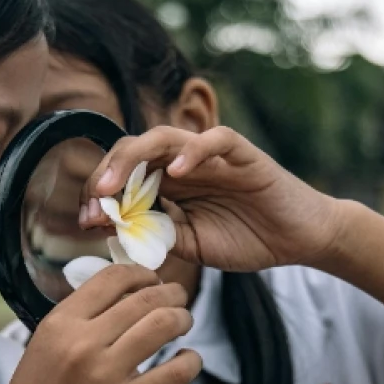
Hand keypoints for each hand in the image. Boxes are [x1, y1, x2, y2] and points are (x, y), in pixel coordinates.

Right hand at [0, 265, 201, 383]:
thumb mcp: (46, 342)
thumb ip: (82, 317)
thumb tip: (128, 294)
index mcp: (61, 322)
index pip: (113, 278)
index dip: (142, 273)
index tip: (154, 280)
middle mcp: (82, 343)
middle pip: (144, 298)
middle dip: (171, 293)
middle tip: (179, 298)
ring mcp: (105, 374)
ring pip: (163, 325)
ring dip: (182, 318)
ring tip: (183, 322)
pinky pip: (174, 373)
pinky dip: (190, 361)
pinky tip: (189, 360)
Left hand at [82, 126, 344, 271]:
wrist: (299, 240)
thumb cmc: (246, 239)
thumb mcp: (190, 246)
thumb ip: (157, 236)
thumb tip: (112, 231)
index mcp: (168, 182)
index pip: (123, 173)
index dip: (99, 192)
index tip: (84, 220)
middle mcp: (184, 162)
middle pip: (134, 149)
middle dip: (106, 173)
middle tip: (92, 201)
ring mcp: (212, 154)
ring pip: (164, 137)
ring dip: (133, 158)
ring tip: (114, 186)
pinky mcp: (244, 154)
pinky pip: (216, 140)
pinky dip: (194, 151)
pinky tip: (176, 173)